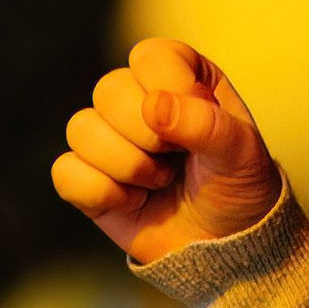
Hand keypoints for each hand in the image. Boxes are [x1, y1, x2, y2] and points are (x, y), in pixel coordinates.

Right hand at [51, 38, 281, 265]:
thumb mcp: (242, 155)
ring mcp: (109, 137)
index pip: (151, 58)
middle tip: (178, 160)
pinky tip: (134, 202)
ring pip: (81, 129)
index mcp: (181, 78)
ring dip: (130, 167)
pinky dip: (105, 194)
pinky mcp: (86, 176)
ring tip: (162, 181)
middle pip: (108, 90)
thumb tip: (154, 105)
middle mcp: (139, 99)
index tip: (201, 125)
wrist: (228, 249)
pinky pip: (66, 172)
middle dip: (148, 136)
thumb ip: (206, 123)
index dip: (170, 92)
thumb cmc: (240, 190)